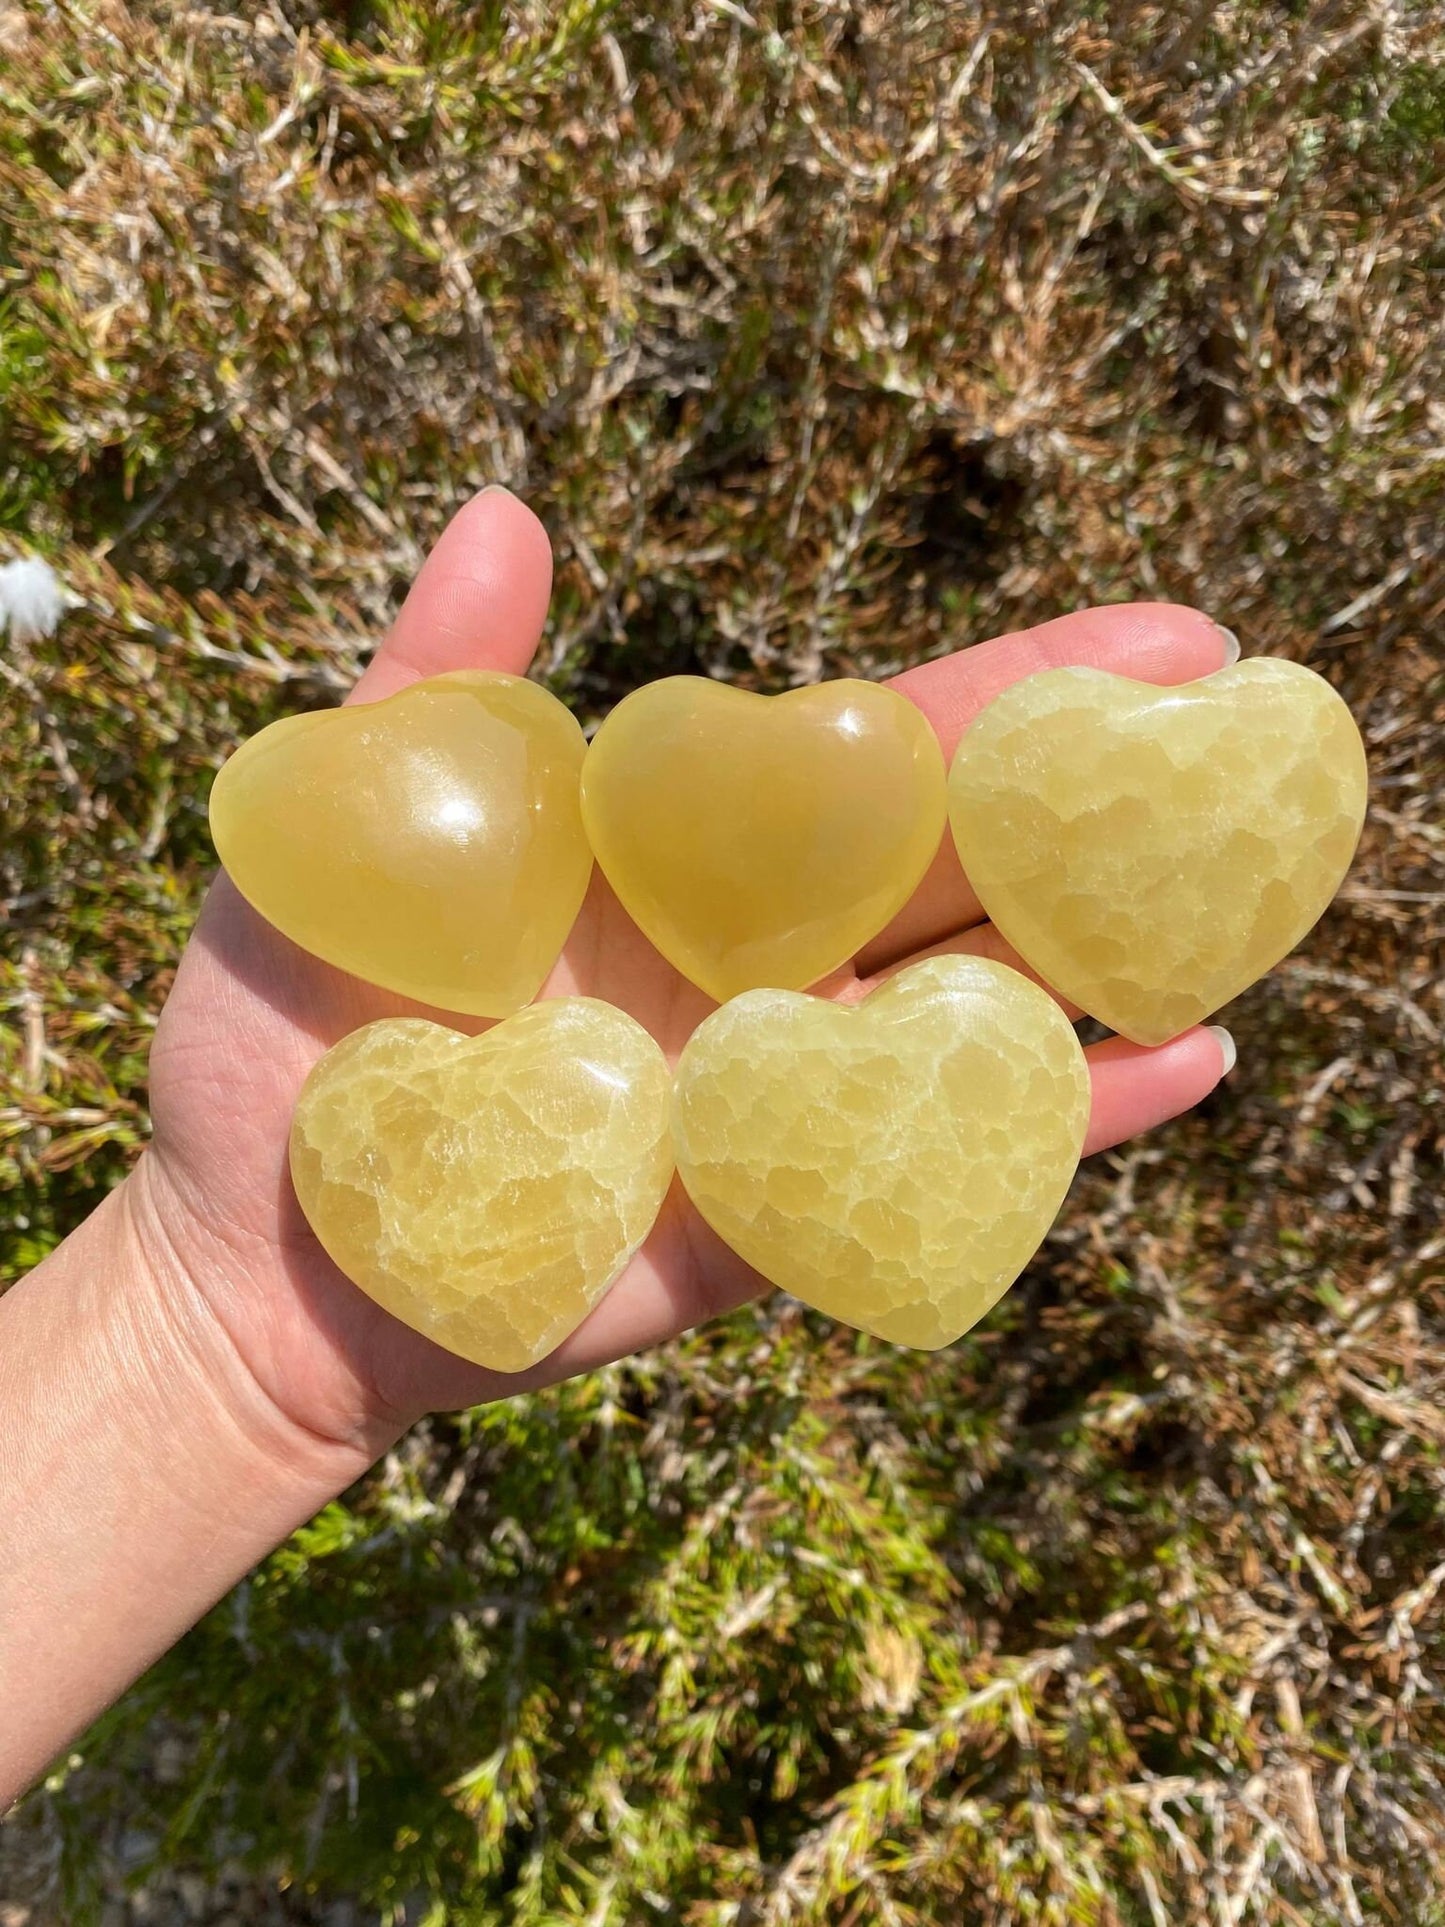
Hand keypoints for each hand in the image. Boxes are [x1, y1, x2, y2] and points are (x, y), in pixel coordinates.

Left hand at [138, 487, 1234, 1457]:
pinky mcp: (779, 1217)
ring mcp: (782, 1089)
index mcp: (681, 855)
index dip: (1015, 697)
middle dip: (1105, 799)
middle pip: (964, 869)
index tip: (1160, 641)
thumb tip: (510, 513)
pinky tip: (1191, 1063)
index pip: (876, 759)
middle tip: (1256, 730)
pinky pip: (938, 1163)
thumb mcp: (353, 828)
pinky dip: (1066, 1124)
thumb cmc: (288, 1032)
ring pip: (983, 1008)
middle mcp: (759, 962)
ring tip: (1257, 887)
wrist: (258, 1251)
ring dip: (1119, 949)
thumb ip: (442, 685)